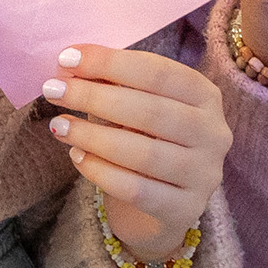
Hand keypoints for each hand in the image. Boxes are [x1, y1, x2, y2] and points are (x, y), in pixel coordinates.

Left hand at [38, 47, 230, 267]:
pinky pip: (136, 190)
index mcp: (206, 96)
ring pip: (143, 153)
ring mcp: (203, 174)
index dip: (111, 62)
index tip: (67, 58)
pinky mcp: (185, 209)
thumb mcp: (138, 105)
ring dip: (93, 136)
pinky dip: (101, 171)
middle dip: (94, 96)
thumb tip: (71, 64)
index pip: (158, 72)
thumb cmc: (148, 140)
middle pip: (150, 111)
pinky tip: (77, 157)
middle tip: (54, 90)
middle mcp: (213, 133)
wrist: (165, 204)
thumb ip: (113, 83)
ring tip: (59, 125)